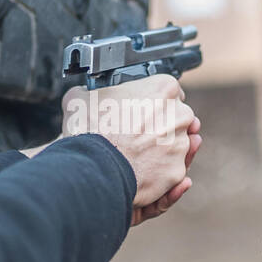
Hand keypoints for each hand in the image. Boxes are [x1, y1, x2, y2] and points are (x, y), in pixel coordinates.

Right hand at [60, 75, 200, 225]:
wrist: (93, 168)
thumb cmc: (90, 132)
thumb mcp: (81, 98)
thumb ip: (90, 92)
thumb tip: (82, 93)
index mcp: (163, 89)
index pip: (169, 91)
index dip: (155, 102)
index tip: (144, 110)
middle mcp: (179, 115)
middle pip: (178, 118)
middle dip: (164, 126)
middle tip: (141, 133)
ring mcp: (180, 145)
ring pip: (178, 146)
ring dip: (163, 150)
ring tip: (139, 155)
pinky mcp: (176, 171)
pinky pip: (172, 171)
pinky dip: (161, 172)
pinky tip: (143, 171)